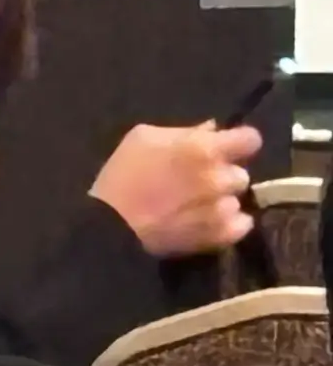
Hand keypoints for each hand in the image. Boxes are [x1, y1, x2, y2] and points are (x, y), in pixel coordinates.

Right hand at [88, 122, 264, 258]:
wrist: (115, 224)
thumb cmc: (125, 172)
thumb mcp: (145, 138)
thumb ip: (182, 132)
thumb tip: (212, 129)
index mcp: (202, 148)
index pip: (250, 140)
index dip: (242, 141)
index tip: (232, 145)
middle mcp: (219, 177)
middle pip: (241, 172)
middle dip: (223, 173)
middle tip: (201, 178)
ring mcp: (223, 209)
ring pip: (238, 199)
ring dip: (223, 199)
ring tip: (198, 203)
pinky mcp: (222, 236)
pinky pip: (241, 225)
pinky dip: (228, 222)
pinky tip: (206, 220)